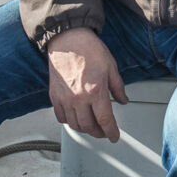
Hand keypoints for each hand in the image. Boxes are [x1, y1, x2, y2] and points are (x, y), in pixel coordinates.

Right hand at [46, 27, 128, 142]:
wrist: (67, 39)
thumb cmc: (89, 49)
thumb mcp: (111, 67)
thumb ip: (118, 87)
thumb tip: (123, 100)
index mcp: (96, 92)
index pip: (105, 120)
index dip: (111, 132)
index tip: (114, 136)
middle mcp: (79, 99)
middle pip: (89, 127)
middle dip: (99, 133)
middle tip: (104, 132)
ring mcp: (64, 99)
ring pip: (74, 125)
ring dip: (85, 129)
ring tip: (92, 126)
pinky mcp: (54, 96)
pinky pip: (61, 117)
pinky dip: (70, 122)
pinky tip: (76, 118)